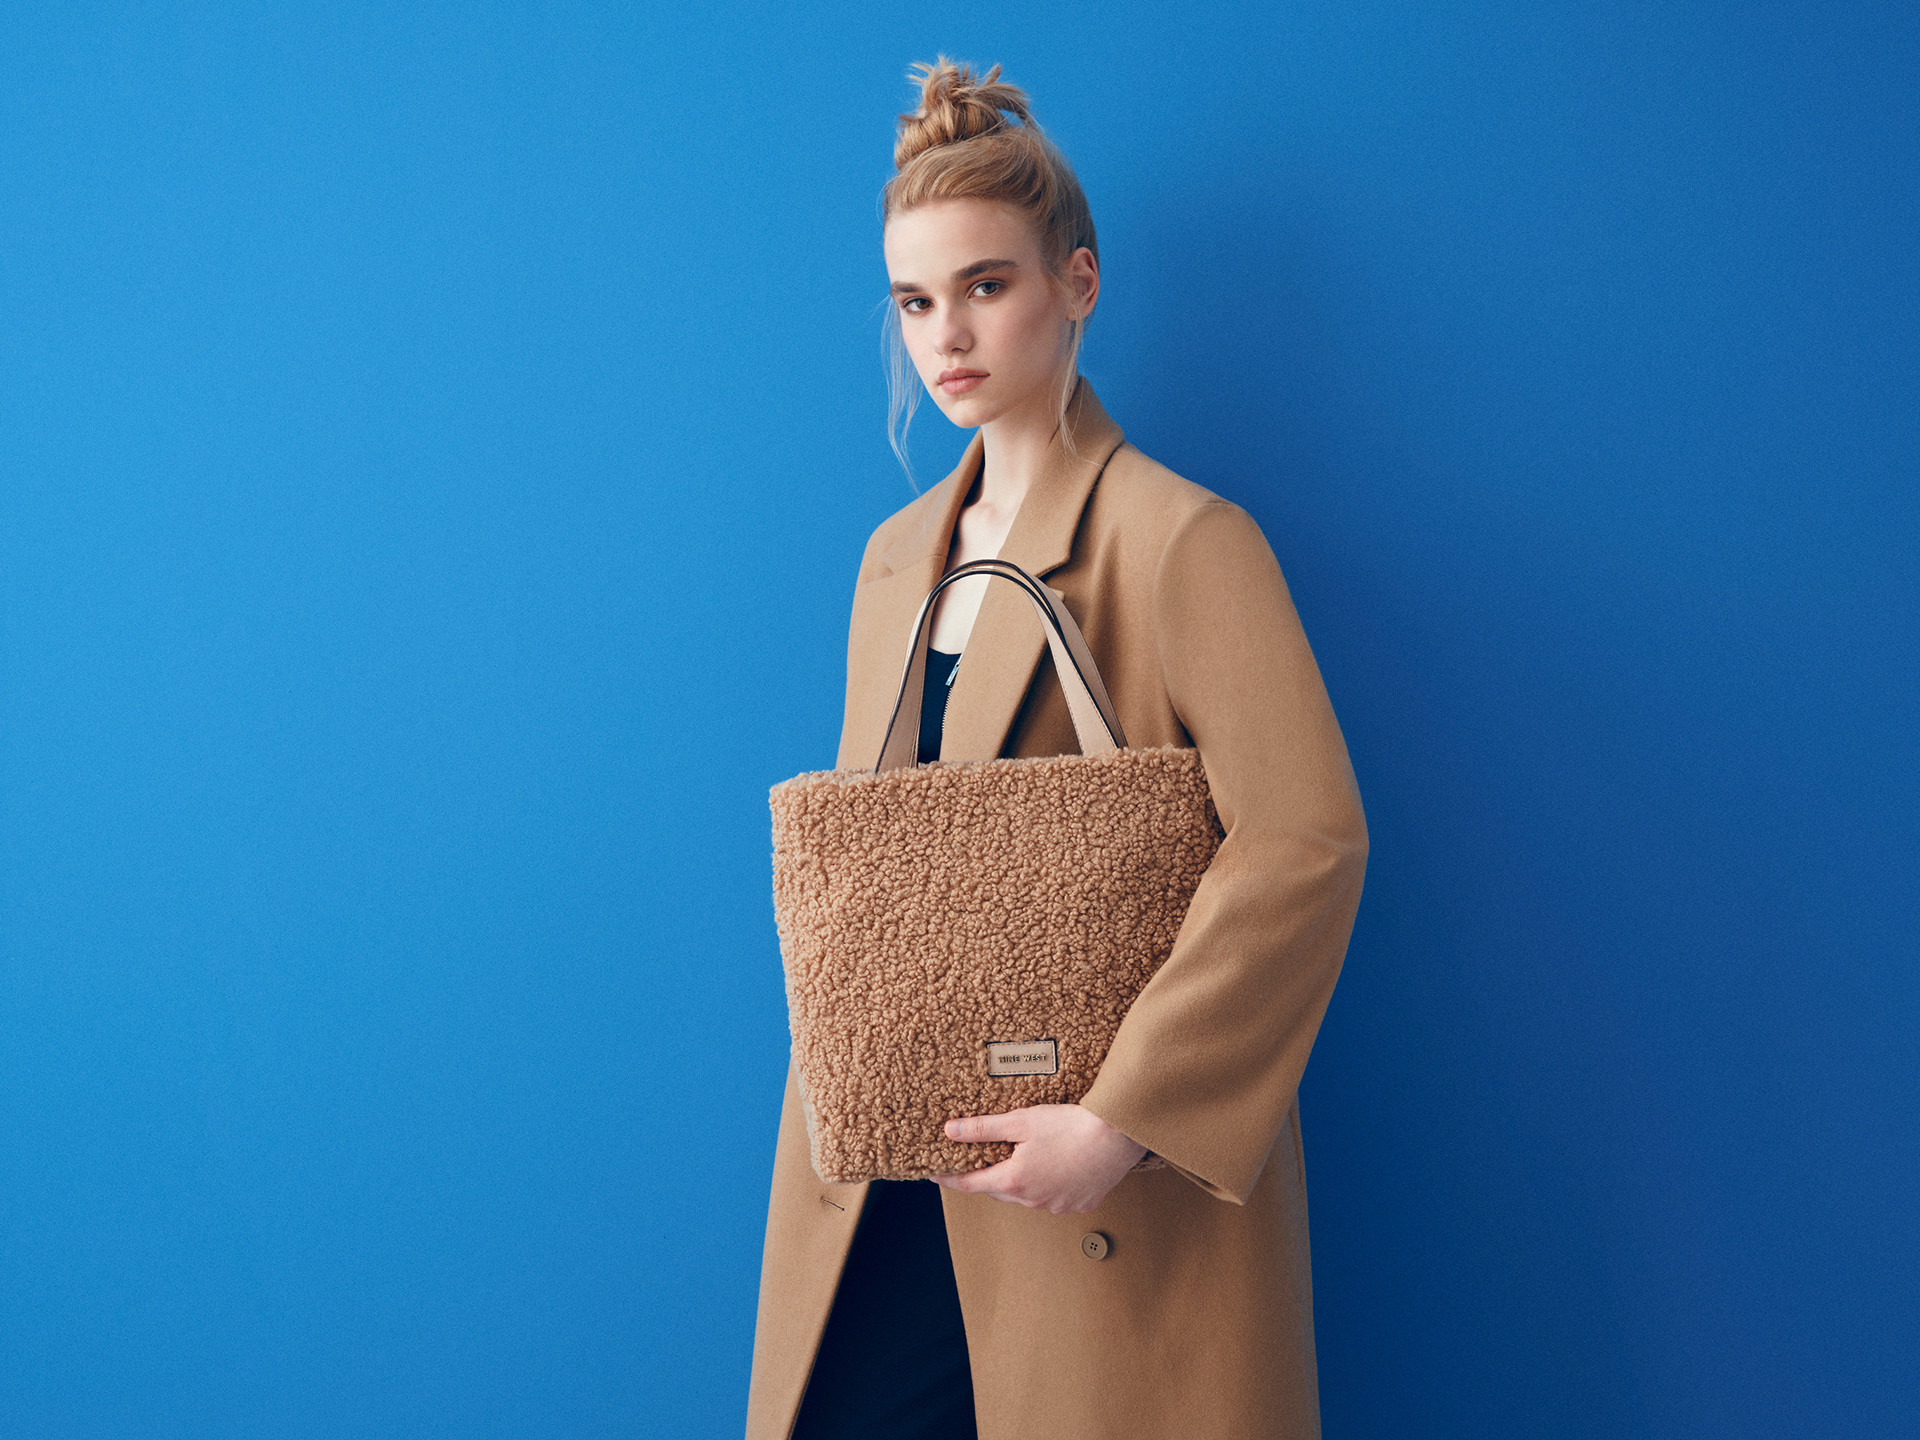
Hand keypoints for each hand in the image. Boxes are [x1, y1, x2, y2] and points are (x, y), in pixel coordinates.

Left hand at [933, 1104, 1147, 1214]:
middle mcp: (1033, 1200)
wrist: (1118, 1137)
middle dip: (986, 1177)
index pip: (971, 1184)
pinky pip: (1053, 1198)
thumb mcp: (1021, 1121)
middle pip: (999, 1191)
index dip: (950, 1179)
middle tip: (977, 1162)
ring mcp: (1058, 1206)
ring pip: (1026, 1197)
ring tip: (1018, 1162)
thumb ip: (984, 1128)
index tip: (934, 1175)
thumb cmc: (1070, 1126)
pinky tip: (1053, 1168)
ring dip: (1018, 1183)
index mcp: (1014, 1181)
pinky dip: (1046, 1186)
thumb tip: (950, 1131)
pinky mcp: (1080, 1204)